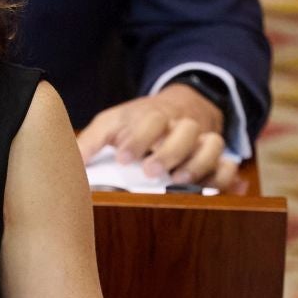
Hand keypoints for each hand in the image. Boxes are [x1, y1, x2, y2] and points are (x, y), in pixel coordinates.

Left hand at [76, 83, 237, 188]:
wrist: (179, 108)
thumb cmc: (139, 122)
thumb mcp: (112, 123)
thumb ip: (91, 140)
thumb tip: (70, 162)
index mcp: (154, 116)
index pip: (151, 120)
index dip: (138, 139)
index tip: (124, 157)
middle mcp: (182, 126)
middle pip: (185, 131)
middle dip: (168, 151)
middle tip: (150, 171)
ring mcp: (202, 141)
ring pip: (213, 144)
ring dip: (198, 163)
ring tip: (178, 180)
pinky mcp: (217, 160)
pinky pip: (228, 166)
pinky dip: (225, 178)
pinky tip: (215, 190)